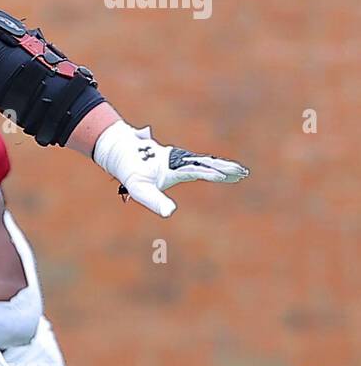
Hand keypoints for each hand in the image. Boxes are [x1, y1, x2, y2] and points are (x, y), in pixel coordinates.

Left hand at [94, 121, 248, 217]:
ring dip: (222, 166)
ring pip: (204, 161)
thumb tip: (169, 214)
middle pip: (205, 163)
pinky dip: (212, 165)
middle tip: (243, 173)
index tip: (225, 176)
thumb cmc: (130, 172)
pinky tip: (221, 170)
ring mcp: (178, 158)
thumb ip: (154, 201)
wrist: (121, 151)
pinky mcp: (177, 160)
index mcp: (173, 166)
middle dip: (224, 168)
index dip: (210, 172)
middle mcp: (178, 160)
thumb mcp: (139, 190)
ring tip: (241, 172)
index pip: (196, 170)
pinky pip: (199, 162)